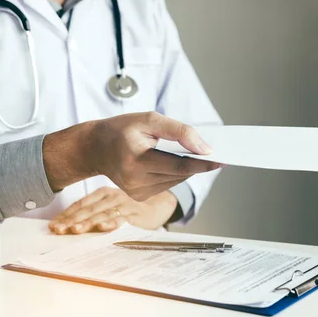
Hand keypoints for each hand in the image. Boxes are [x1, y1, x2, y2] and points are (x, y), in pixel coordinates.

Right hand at [43, 112, 220, 200]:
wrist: (94, 148)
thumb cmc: (122, 129)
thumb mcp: (149, 119)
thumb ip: (179, 131)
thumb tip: (205, 148)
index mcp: (135, 160)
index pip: (178, 165)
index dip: (203, 163)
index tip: (223, 160)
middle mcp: (135, 180)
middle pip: (180, 174)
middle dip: (199, 163)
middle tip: (218, 152)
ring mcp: (136, 192)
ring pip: (176, 180)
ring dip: (187, 168)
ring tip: (194, 153)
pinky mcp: (138, 197)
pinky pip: (167, 184)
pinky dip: (175, 173)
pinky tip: (171, 161)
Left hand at [49, 187, 178, 234]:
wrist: (158, 204)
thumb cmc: (129, 207)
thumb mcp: (110, 205)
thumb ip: (94, 212)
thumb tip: (70, 226)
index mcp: (102, 193)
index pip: (80, 204)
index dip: (66, 215)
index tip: (53, 226)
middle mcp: (111, 196)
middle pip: (87, 209)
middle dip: (71, 220)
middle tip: (58, 229)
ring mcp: (123, 204)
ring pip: (101, 214)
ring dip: (87, 223)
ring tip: (74, 230)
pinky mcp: (134, 213)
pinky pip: (121, 218)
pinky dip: (111, 223)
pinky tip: (102, 227)